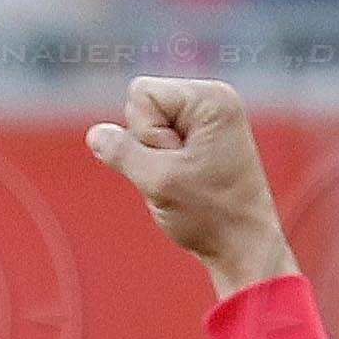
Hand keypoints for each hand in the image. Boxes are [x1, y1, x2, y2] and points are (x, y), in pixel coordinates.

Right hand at [84, 75, 293, 292]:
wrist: (242, 245)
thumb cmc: (211, 215)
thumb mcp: (159, 183)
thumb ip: (123, 154)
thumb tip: (95, 134)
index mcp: (211, 98)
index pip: (140, 94)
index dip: (145, 132)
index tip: (175, 162)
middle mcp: (213, 98)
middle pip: (143, 106)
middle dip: (149, 144)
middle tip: (181, 174)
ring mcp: (208, 117)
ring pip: (148, 126)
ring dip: (156, 158)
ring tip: (186, 180)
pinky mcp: (202, 136)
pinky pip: (160, 140)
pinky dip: (163, 163)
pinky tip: (186, 180)